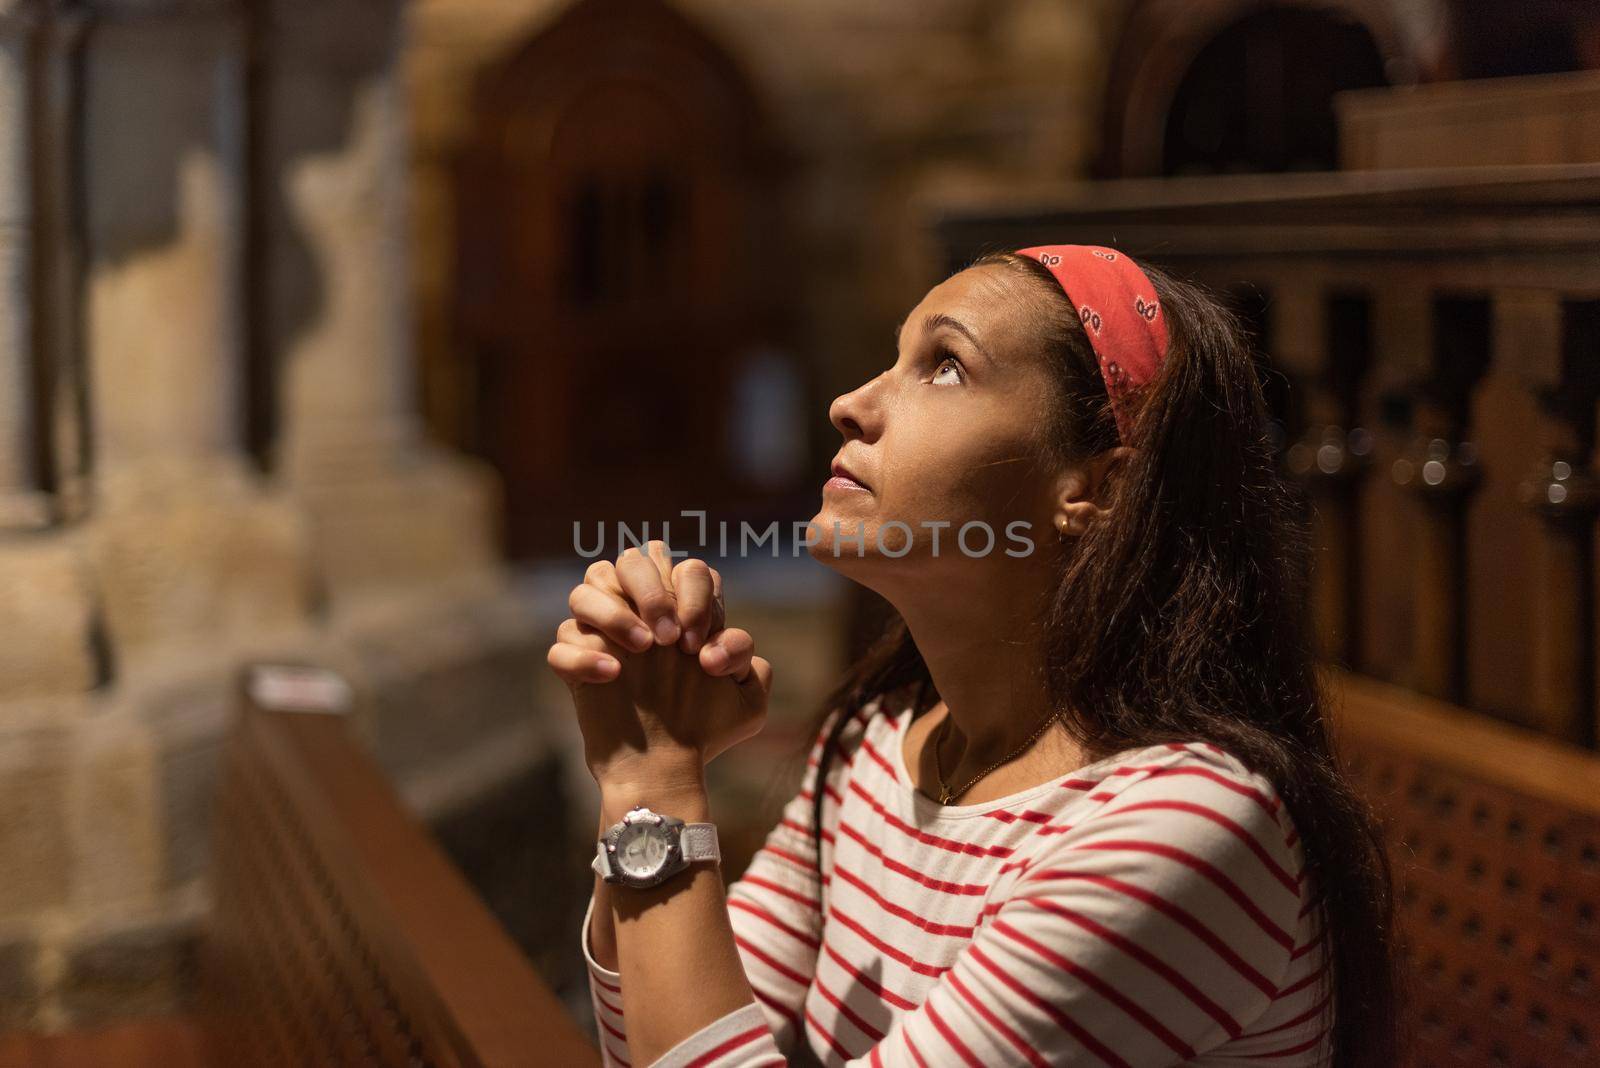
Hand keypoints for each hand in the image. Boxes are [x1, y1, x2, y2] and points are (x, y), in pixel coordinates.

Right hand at [546, 541, 773, 788]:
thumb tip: (713, 648)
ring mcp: (604, 638)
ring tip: (642, 650)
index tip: (700, 642)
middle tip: (669, 640)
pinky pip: (561, 642)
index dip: (696, 594)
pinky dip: (584, 657)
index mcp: (680, 611)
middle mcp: (639, 615)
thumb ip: (744, 656)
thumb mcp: (747, 699)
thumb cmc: (706, 729)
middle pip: (630, 559)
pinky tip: (613, 678)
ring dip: (613, 613)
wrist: (665, 772)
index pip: (686, 568)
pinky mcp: (574, 667)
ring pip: (583, 590)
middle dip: (652, 591)